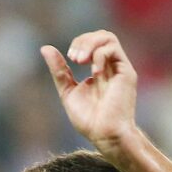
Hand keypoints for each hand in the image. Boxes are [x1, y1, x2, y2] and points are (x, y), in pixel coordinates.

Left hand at [41, 31, 139, 152]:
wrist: (105, 135)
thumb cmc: (89, 120)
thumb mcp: (68, 91)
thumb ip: (59, 70)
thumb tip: (45, 48)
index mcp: (99, 70)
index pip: (91, 43)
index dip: (79, 43)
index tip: (70, 58)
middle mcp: (111, 67)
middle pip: (101, 36)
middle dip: (84, 41)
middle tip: (74, 58)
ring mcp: (120, 69)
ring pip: (108, 38)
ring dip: (90, 44)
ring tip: (79, 61)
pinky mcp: (127, 72)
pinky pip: (113, 49)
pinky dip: (99, 56)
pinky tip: (94, 72)